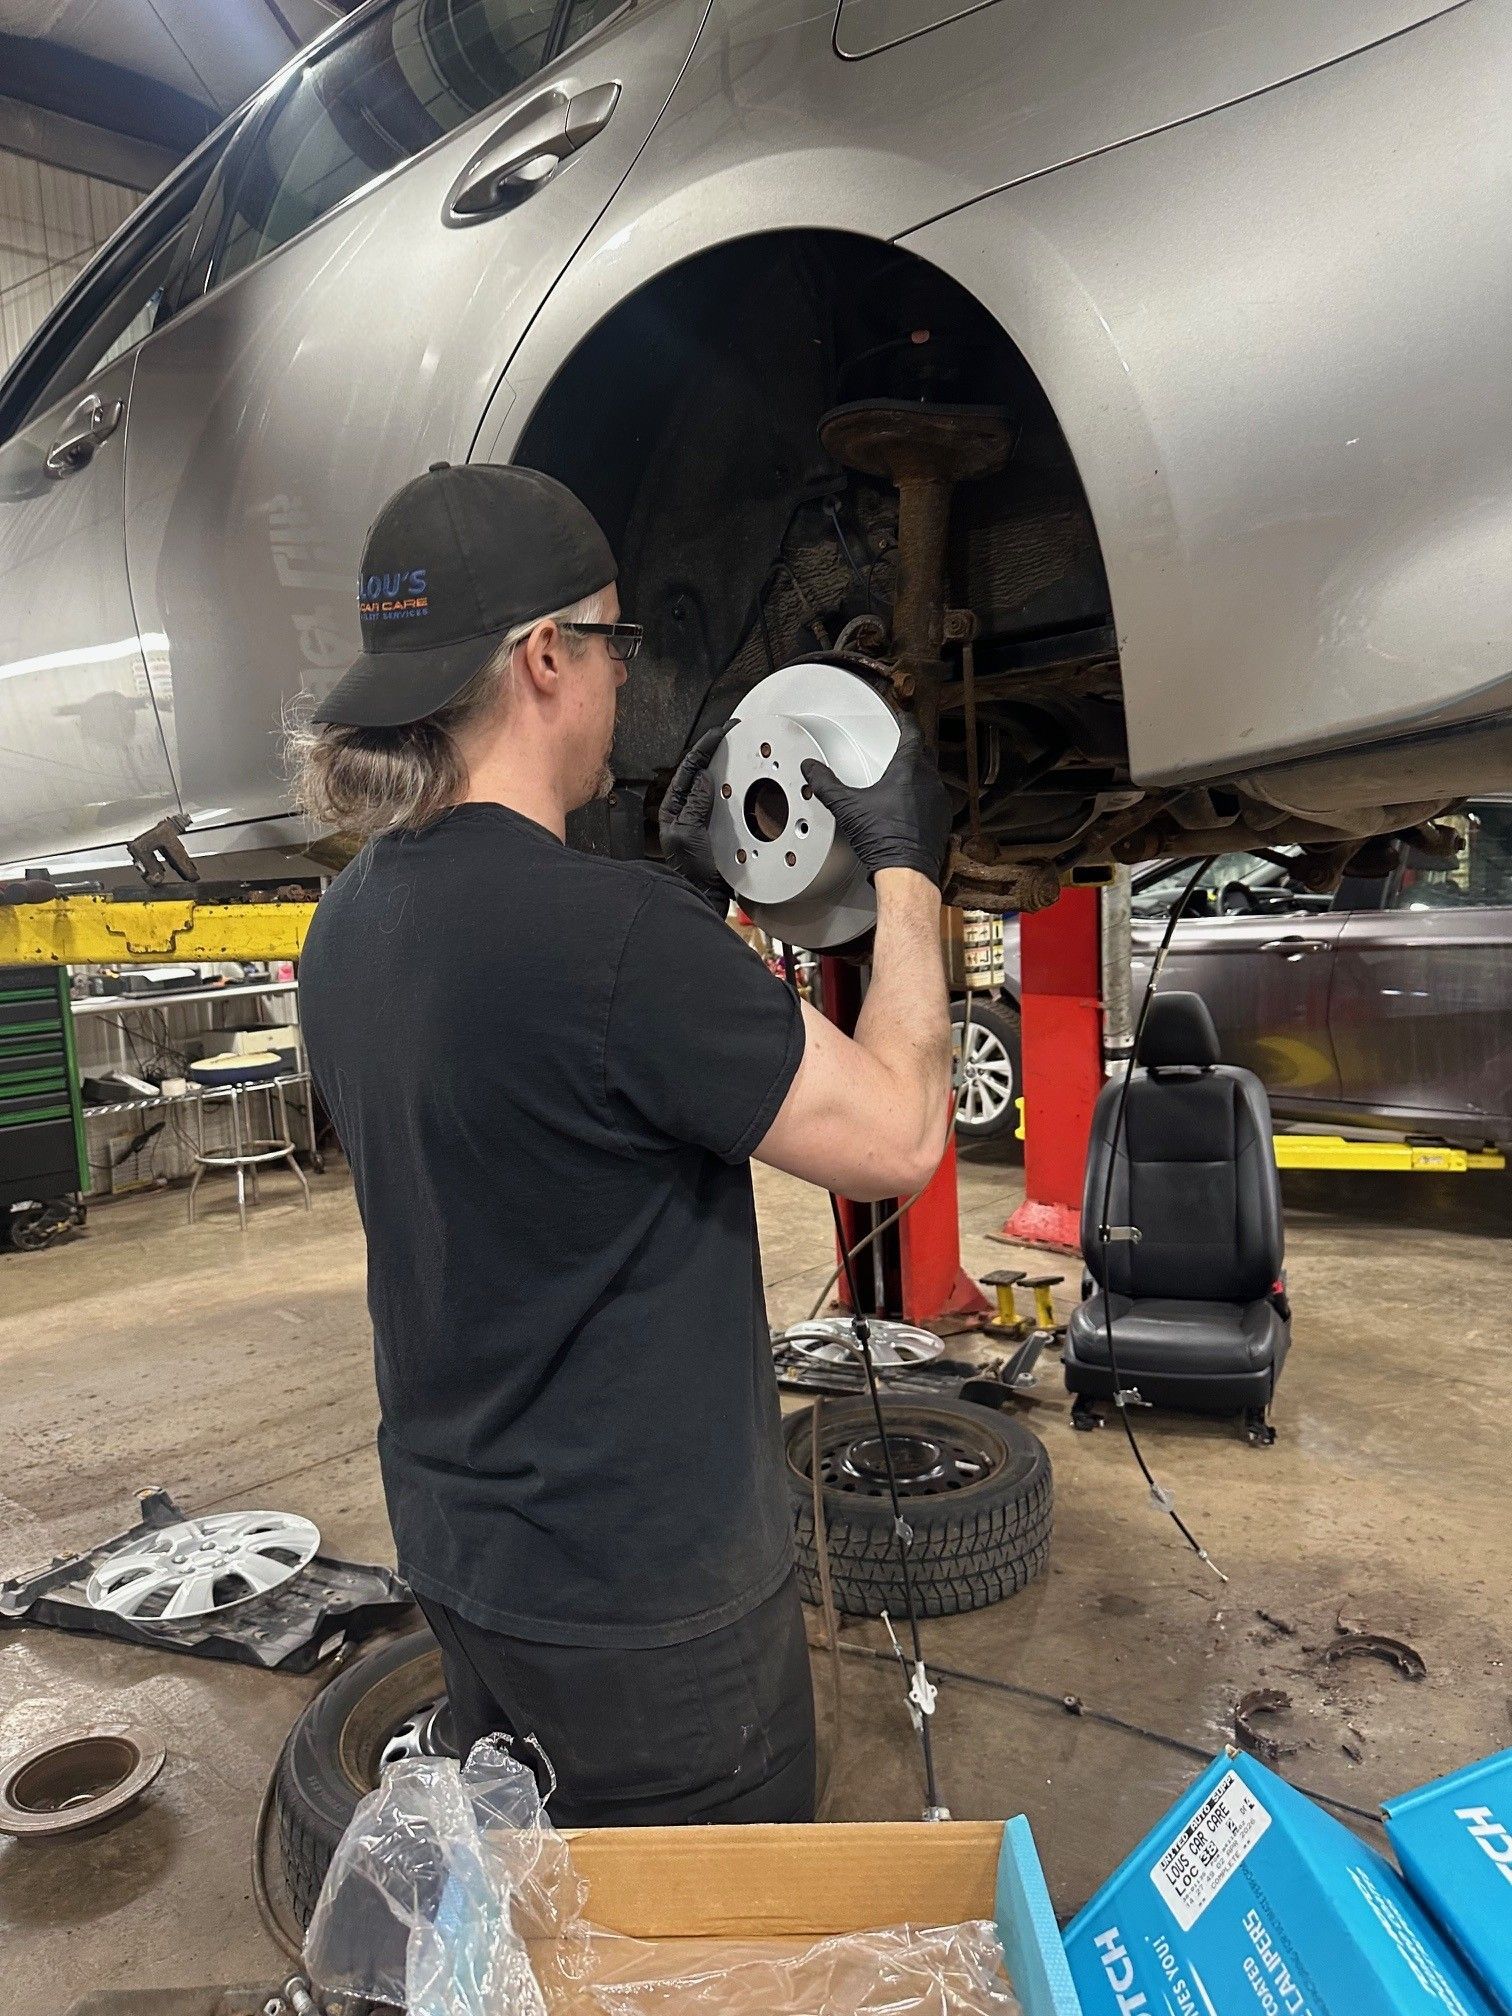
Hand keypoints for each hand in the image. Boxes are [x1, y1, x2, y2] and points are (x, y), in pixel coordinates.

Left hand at [659, 723, 733, 908]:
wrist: (702, 896)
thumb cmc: (689, 872)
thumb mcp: (689, 833)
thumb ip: (695, 804)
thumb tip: (704, 776)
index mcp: (675, 806)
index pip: (690, 767)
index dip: (705, 746)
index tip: (720, 732)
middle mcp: (689, 810)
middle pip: (704, 771)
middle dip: (719, 751)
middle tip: (734, 735)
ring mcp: (705, 818)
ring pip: (718, 784)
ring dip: (731, 768)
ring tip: (742, 753)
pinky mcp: (720, 828)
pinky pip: (731, 803)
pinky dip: (740, 790)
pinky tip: (750, 785)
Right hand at [801, 715, 952, 885]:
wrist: (906, 871)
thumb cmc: (883, 839)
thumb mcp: (847, 807)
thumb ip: (826, 784)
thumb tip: (811, 769)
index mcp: (908, 770)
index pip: (913, 734)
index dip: (907, 722)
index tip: (903, 717)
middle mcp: (929, 781)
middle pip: (925, 754)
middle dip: (913, 748)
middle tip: (900, 746)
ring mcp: (939, 801)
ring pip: (931, 777)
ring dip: (918, 775)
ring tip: (902, 779)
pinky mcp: (942, 819)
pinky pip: (934, 799)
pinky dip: (923, 798)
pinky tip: (909, 807)